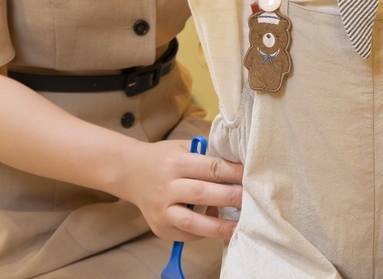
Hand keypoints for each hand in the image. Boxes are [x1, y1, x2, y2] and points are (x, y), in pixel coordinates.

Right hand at [114, 138, 243, 241]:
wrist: (130, 172)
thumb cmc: (164, 158)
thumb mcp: (183, 147)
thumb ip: (207, 154)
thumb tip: (239, 163)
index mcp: (176, 162)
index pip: (210, 168)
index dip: (234, 173)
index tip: (251, 176)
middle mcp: (166, 187)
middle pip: (203, 194)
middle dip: (231, 198)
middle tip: (252, 200)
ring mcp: (161, 210)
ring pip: (193, 222)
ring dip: (219, 226)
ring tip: (240, 226)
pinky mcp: (159, 227)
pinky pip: (186, 234)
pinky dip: (204, 233)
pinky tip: (216, 227)